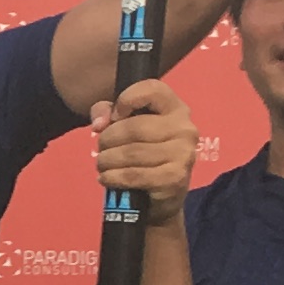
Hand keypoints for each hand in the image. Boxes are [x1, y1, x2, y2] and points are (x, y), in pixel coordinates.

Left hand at [89, 78, 198, 200]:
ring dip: (107, 160)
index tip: (114, 116)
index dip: (126, 99)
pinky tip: (106, 178)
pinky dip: (113, 177)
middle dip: (107, 139)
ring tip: (102, 164)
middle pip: (133, 127)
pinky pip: (134, 175)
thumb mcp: (124, 126)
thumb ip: (106, 112)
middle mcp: (185, 128)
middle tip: (101, 149)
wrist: (162, 196)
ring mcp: (183, 154)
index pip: (152, 89)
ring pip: (131, 153)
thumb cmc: (143, 154)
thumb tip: (99, 124)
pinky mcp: (175, 178)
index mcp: (175, 108)